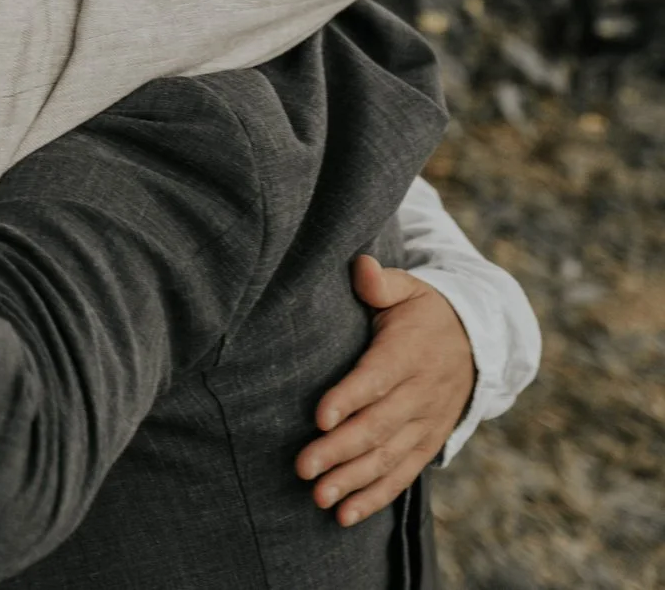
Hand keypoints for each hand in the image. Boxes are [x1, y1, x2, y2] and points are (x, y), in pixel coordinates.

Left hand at [296, 255, 474, 525]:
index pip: (378, 378)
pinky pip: (402, 474)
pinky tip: (345, 514)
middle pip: (378, 426)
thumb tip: (360, 266)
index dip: (350, 398)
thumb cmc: (423, 311)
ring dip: (353, 480)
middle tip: (303, 468)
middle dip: (340, 450)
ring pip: (388, 457)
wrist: (477, 342)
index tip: (320, 416)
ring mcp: (426, 423)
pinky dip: (375, 496)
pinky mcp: (428, 443)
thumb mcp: (408, 288)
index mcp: (409, 353)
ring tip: (320, 497)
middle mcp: (421, 393)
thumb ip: (381, 282)